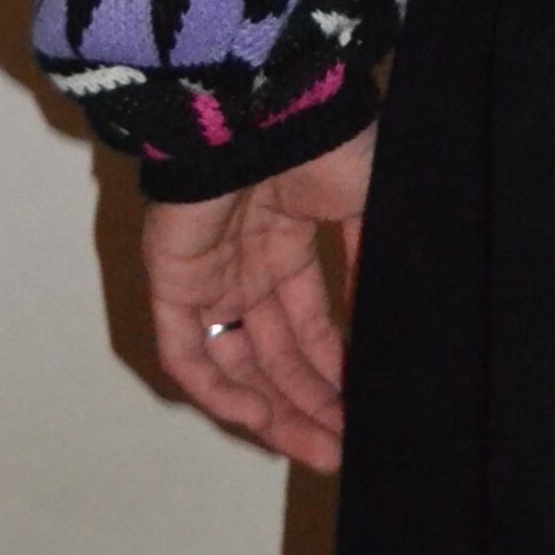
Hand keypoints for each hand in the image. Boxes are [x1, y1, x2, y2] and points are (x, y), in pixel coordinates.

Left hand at [145, 124, 375, 473]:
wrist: (266, 107)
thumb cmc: (323, 143)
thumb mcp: (369, 203)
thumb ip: (369, 266)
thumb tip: (383, 327)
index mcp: (290, 239)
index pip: (309, 323)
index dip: (334, 370)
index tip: (366, 409)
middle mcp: (246, 265)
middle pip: (275, 354)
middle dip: (311, 403)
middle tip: (346, 447)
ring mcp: (208, 275)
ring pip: (236, 363)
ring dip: (275, 409)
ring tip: (320, 447)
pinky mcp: (171, 281)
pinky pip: (186, 352)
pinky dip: (219, 392)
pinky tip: (260, 422)